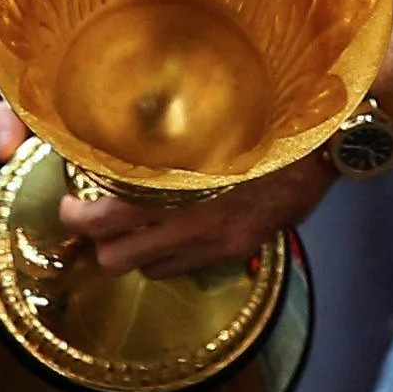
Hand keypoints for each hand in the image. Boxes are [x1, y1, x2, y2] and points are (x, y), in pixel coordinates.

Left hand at [0, 100, 344, 278]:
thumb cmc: (262, 120)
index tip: (68, 206)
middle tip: (91, 220)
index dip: (78, 218)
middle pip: (117, 260)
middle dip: (98, 244)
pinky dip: (167, 257)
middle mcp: (194, 224)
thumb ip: (167, 146)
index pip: (110, 217)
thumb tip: (117, 151)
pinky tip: (171, 233)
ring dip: (134, 253)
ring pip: (148, 271)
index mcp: (181, 187)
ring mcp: (217, 244)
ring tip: (130, 228)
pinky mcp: (237, 251)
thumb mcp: (208, 125)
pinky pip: (182, 269)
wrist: (324, 141)